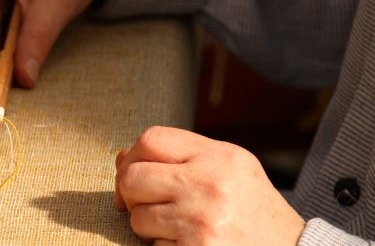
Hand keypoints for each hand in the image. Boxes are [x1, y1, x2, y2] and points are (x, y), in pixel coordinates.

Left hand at [115, 126, 305, 244]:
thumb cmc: (253, 210)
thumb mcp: (230, 169)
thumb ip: (180, 156)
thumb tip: (121, 157)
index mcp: (219, 156)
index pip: (151, 139)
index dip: (133, 157)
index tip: (134, 176)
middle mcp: (209, 185)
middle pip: (133, 177)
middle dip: (129, 194)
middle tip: (144, 205)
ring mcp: (201, 221)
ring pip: (138, 217)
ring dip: (148, 226)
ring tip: (176, 227)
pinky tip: (188, 244)